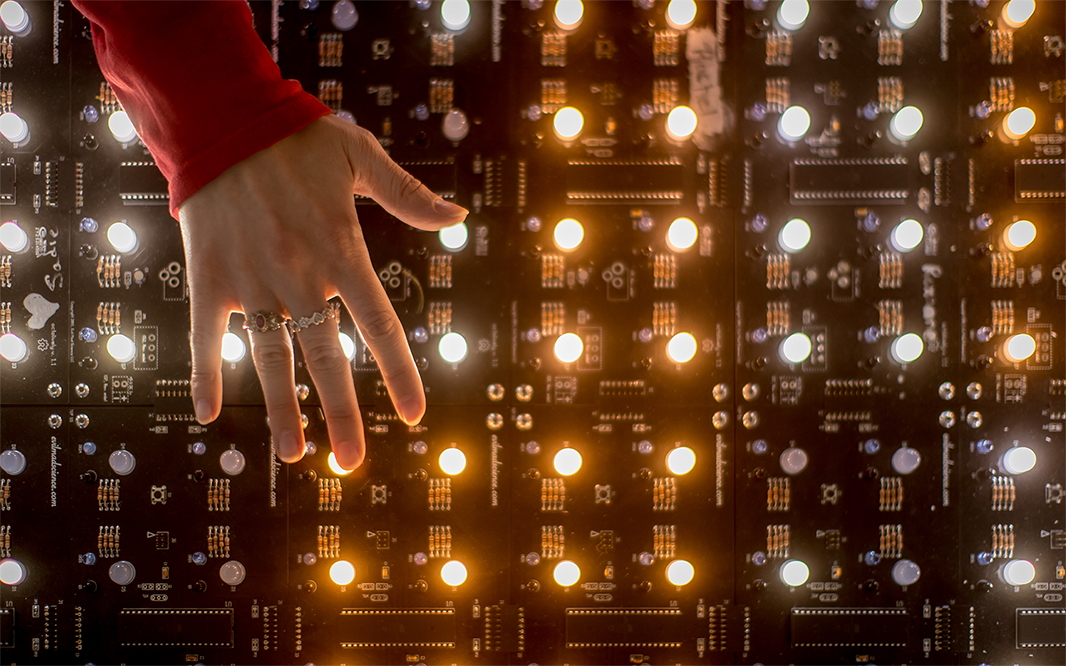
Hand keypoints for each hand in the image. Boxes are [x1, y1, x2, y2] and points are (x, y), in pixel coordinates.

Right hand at [178, 114, 466, 468]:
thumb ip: (408, 196)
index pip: (380, 327)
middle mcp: (300, 278)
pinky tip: (206, 416)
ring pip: (270, 360)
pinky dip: (205, 374)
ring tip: (292, 457)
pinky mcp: (209, 279)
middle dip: (341, 414)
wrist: (221, 117)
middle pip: (326, 359)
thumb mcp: (360, 156)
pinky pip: (205, 337)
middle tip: (351, 462)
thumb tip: (459, 218)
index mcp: (343, 252)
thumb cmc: (297, 137)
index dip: (400, 374)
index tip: (415, 415)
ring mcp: (252, 282)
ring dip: (281, 411)